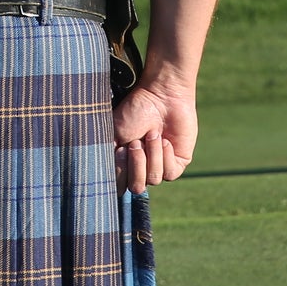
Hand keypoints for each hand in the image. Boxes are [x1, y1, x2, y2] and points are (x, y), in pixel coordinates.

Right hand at [112, 75, 197, 193]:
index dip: (120, 172)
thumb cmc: (134, 112)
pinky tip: (164, 141)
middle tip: (136, 142)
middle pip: (136, 187)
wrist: (160, 96)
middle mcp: (141, 168)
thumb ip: (109, 161)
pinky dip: (164, 156)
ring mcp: (159, 166)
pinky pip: (169, 173)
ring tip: (152, 134)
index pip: (120, 186)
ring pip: (153, 179)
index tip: (119, 149)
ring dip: (151, 155)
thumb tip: (112, 189)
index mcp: (124, 163)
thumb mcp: (113, 135)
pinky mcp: (177, 163)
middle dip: (136, 164)